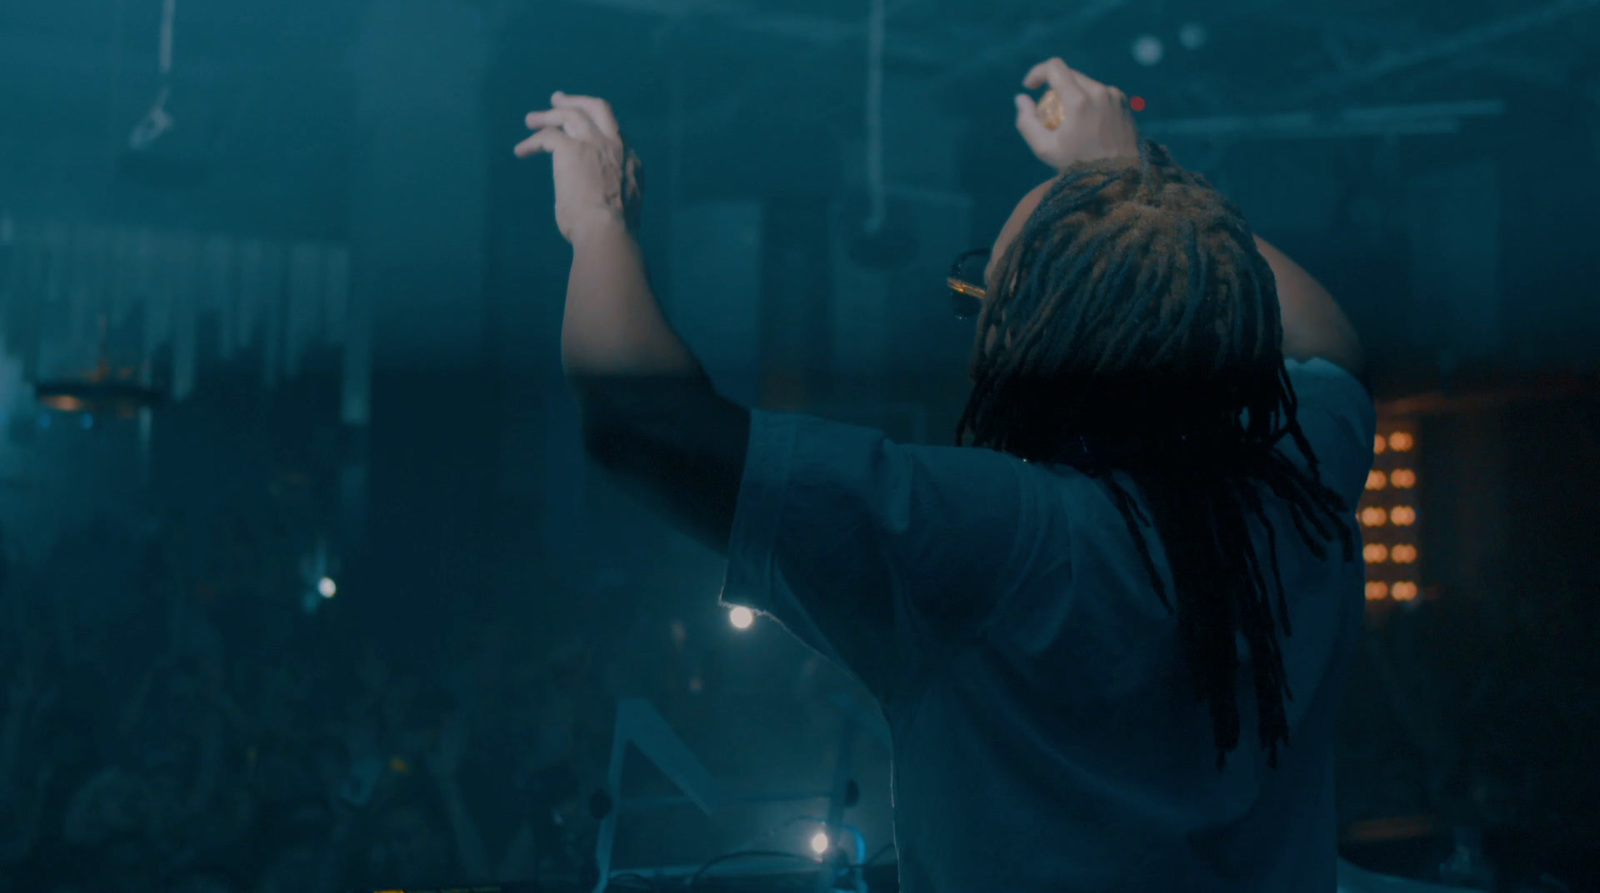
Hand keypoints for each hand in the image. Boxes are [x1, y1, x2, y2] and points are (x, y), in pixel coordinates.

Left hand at [516, 92, 642, 242]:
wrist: (607, 232)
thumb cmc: (612, 232)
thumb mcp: (620, 208)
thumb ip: (610, 195)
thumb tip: (596, 203)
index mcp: (631, 161)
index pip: (613, 134)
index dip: (596, 131)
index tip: (582, 133)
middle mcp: (616, 146)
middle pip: (598, 108)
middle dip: (577, 101)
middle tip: (557, 100)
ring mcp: (594, 144)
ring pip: (570, 114)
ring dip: (548, 115)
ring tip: (530, 121)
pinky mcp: (571, 149)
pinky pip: (548, 136)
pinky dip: (532, 142)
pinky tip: (521, 151)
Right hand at [1014, 58, 1140, 172]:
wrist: (1120, 176)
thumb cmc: (1079, 165)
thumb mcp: (1045, 149)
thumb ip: (1027, 122)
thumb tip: (1021, 98)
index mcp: (1079, 100)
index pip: (1054, 67)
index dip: (1037, 72)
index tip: (1030, 87)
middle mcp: (1099, 92)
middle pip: (1070, 75)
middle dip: (1054, 86)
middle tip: (1049, 111)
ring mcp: (1114, 95)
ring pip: (1086, 84)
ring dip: (1073, 95)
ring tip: (1072, 122)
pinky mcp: (1124, 102)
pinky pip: (1101, 94)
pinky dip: (1090, 103)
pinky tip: (1089, 125)